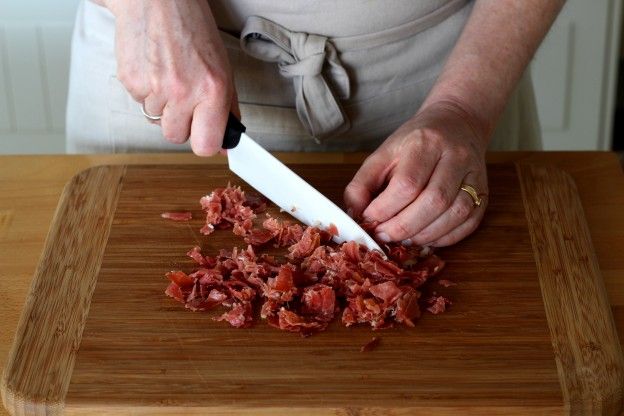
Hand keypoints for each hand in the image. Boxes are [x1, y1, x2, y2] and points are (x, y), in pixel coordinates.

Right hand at [106, 0, 237, 154]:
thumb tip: (226, 141)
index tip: (206, 136)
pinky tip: (153, 68)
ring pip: (156, 120)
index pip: (206, 144)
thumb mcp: (222, 67)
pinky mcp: (130, 81)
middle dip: (181, 124)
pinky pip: (139, 103)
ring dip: (162, 106)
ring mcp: (153, 88)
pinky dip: (146, 92)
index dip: (205, 143)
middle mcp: (183, 91)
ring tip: (168, 76)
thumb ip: (226, 107)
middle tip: (185, 100)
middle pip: (176, 137)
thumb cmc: (192, 28)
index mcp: (212, 89)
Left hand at [344, 101, 488, 246]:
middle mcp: (455, 157)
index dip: (385, 209)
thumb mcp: (382, 154)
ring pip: (455, 214)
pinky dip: (445, 238)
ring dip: (424, 235)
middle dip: (403, 226)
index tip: (370, 220)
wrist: (457, 124)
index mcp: (425, 142)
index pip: (407, 183)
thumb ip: (362, 183)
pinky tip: (425, 238)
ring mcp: (475, 175)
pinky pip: (468, 223)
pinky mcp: (485, 193)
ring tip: (403, 238)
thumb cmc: (414, 142)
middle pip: (433, 201)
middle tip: (384, 235)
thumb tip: (355, 215)